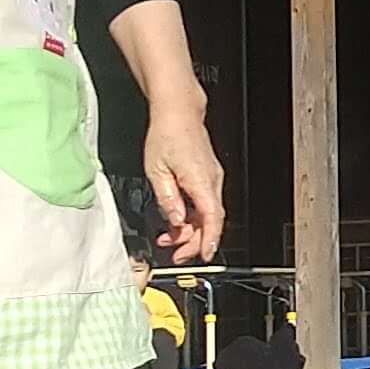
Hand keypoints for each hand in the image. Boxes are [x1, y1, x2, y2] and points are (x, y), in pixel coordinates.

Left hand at [146, 111, 226, 263]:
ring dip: (192, 230)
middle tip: (176, 254)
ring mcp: (212, 178)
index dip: (209, 240)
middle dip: (195, 241)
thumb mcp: (157, 171)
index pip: (212, 218)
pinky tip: (178, 221)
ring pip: (208, 213)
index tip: (204, 256)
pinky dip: (194, 217)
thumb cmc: (167, 134)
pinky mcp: (207, 176)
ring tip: (170, 238)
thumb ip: (168, 200)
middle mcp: (212, 181)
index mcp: (200, 180)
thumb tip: (176, 221)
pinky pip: (205, 203)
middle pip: (211, 220)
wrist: (178, 112)